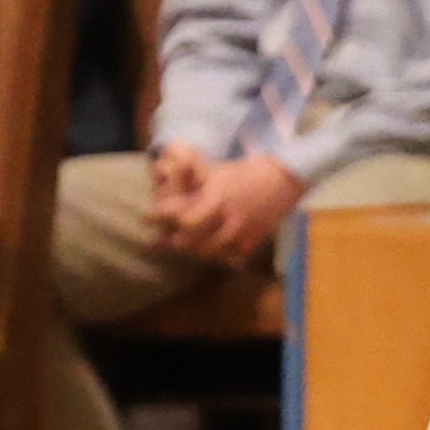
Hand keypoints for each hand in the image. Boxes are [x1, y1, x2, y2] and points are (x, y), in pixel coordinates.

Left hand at [148, 150, 308, 264]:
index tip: (147, 216)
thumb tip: (165, 192)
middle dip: (172, 241)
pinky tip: (209, 253)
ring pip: (209, 252)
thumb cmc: (245, 172)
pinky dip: (217, 256)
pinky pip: (230, 257)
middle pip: (191, 241)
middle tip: (161, 239)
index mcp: (216, 197)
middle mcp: (227, 218)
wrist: (282, 180)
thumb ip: (193, 187)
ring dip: (193, 251)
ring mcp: (241, 232)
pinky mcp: (253, 241)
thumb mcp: (216, 173)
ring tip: (184, 247)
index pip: (181, 216)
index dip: (160, 218)